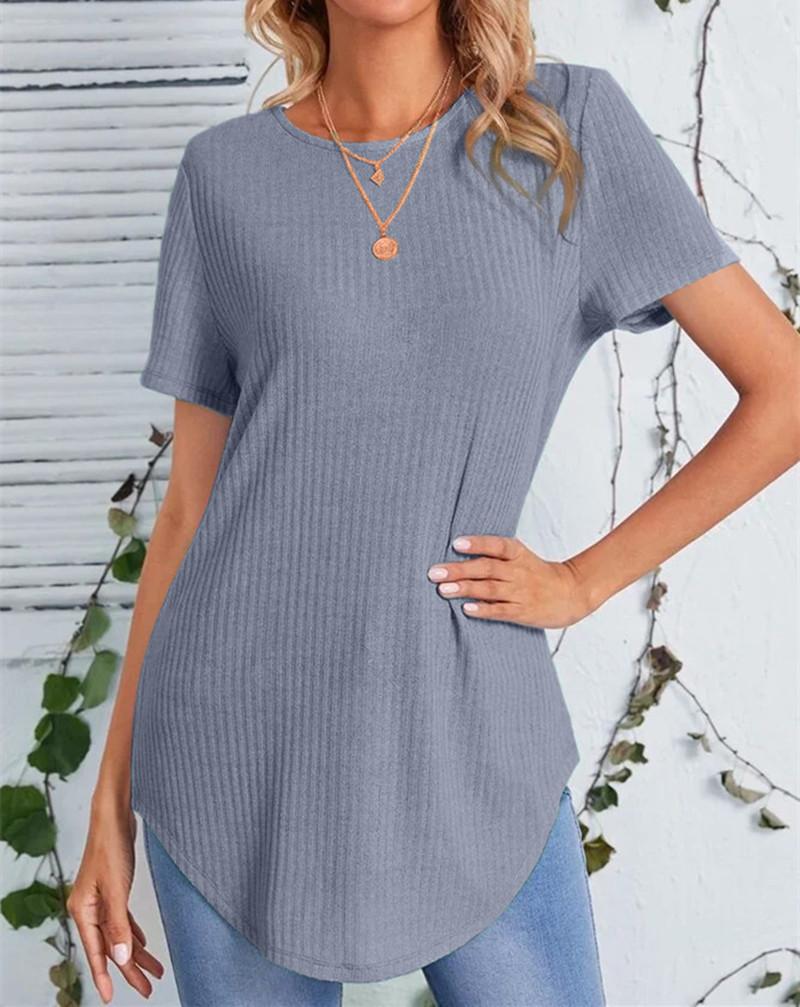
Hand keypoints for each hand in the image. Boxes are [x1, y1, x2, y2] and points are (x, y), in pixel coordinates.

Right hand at [67, 801, 163, 1002]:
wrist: (113, 815)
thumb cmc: (110, 845)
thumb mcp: (116, 888)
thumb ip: (118, 924)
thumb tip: (122, 957)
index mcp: (84, 910)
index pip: (97, 951)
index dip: (106, 975)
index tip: (112, 997)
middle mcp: (90, 908)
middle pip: (111, 946)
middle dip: (129, 969)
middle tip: (147, 989)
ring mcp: (101, 899)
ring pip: (119, 934)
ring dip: (136, 953)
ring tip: (154, 972)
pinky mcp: (114, 890)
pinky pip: (123, 920)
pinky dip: (133, 933)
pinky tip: (143, 946)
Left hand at [427, 534, 593, 628]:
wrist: (571, 593)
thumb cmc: (537, 573)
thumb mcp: (521, 556)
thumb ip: (494, 554)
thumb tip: (456, 551)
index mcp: (518, 554)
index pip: (497, 545)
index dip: (477, 543)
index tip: (456, 543)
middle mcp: (519, 571)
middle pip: (487, 568)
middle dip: (459, 570)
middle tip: (434, 572)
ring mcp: (521, 592)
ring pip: (490, 589)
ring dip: (465, 589)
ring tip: (443, 589)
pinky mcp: (522, 611)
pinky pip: (500, 611)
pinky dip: (483, 610)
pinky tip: (466, 609)